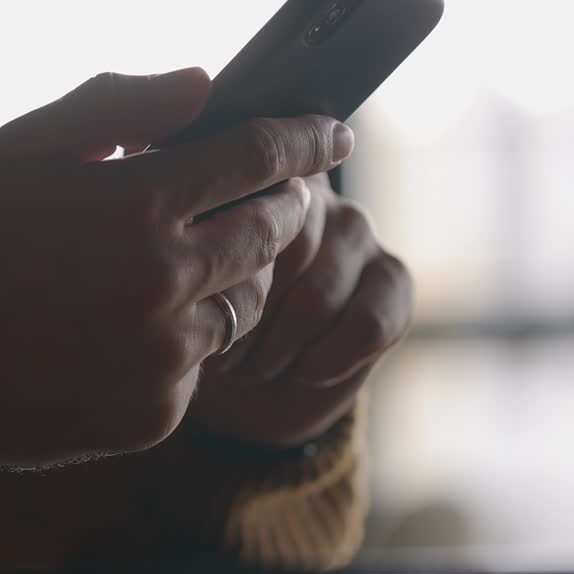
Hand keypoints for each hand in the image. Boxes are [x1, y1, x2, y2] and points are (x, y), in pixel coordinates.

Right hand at [0, 68, 352, 467]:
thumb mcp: (25, 146)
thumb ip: (120, 103)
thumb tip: (205, 84)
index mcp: (137, 205)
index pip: (258, 155)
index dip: (305, 136)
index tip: (333, 131)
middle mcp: (166, 281)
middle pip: (274, 230)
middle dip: (279, 203)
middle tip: (261, 195)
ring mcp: (166, 353)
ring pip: (248, 303)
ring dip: (234, 275)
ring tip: (179, 267)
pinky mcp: (158, 411)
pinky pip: (204, 365)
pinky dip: (186, 340)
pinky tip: (131, 330)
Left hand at [186, 171, 413, 448]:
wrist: (245, 388)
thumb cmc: (201, 328)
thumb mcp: (180, 293)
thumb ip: (190, 259)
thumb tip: (190, 261)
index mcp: (247, 185)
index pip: (236, 218)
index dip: (217, 283)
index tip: (197, 319)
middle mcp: (310, 193)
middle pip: (276, 261)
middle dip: (245, 323)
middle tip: (220, 356)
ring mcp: (357, 230)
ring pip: (317, 298)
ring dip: (279, 349)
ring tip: (251, 367)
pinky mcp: (393, 277)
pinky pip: (367, 323)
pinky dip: (325, 361)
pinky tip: (302, 371)